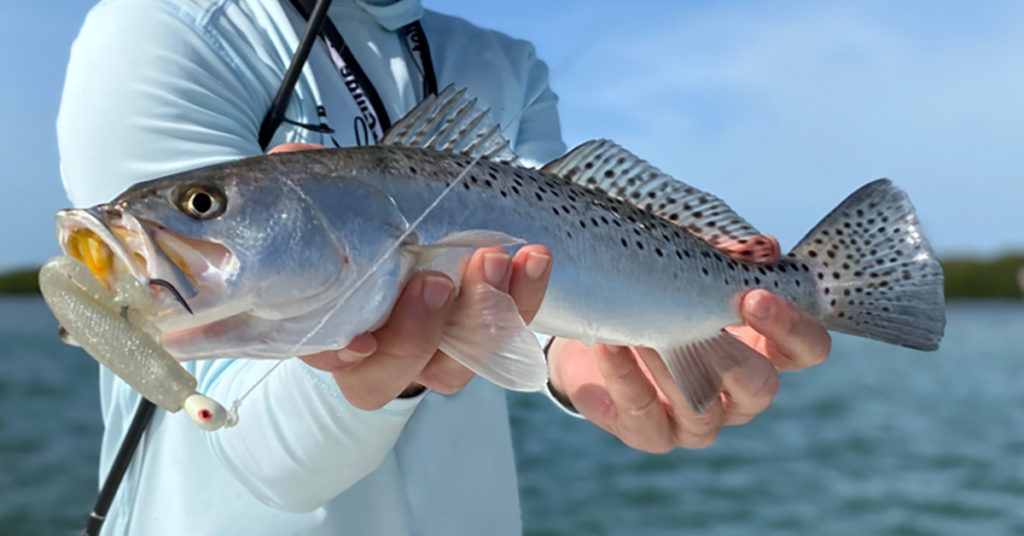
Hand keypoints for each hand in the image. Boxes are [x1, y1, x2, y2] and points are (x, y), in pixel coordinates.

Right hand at [278, 137, 554, 409]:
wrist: (431, 224)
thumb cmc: (367, 217)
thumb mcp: (339, 194)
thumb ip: (312, 181)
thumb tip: (287, 155)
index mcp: (331, 324)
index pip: (328, 355)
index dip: (342, 353)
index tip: (359, 338)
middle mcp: (383, 352)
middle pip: (394, 371)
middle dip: (417, 331)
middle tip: (435, 283)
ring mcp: (438, 351)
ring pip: (458, 361)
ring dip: (480, 314)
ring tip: (493, 259)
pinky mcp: (488, 337)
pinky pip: (509, 332)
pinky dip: (525, 296)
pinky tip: (535, 258)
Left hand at [548, 236, 830, 452]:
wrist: (596, 329)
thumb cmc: (655, 295)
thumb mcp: (685, 268)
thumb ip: (722, 256)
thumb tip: (763, 247)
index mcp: (760, 349)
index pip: (806, 349)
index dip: (793, 328)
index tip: (753, 296)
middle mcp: (737, 394)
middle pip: (761, 388)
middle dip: (731, 356)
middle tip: (697, 321)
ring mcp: (695, 422)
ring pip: (701, 410)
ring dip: (671, 368)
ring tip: (642, 332)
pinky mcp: (649, 433)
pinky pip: (643, 414)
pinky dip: (625, 377)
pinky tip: (609, 345)